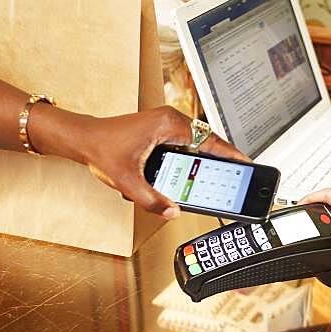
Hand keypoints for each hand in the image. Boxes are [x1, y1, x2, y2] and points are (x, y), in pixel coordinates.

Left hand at [72, 106, 248, 218]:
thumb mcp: (127, 181)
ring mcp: (166, 124)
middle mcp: (170, 120)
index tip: (246, 163)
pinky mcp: (161, 131)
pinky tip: (193, 174)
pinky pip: (186, 144)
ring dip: (206, 159)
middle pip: (207, 140)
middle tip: (237, 176)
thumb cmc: (101, 149)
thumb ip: (151, 200)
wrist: (84, 139)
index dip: (230, 153)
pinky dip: (192, 158)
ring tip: (219, 177)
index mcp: (167, 124)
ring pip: (197, 143)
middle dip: (221, 159)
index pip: (209, 139)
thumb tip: (172, 211)